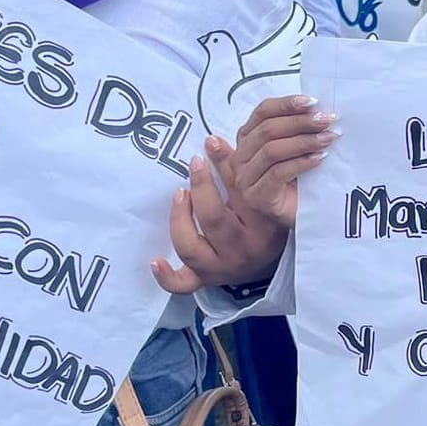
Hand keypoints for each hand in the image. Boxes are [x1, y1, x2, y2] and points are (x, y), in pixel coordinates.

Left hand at [150, 146, 288, 295]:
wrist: (271, 263)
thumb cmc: (266, 220)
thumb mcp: (264, 195)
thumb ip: (241, 170)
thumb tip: (212, 140)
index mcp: (263, 226)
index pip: (242, 193)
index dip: (224, 165)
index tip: (210, 143)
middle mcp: (243, 250)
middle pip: (213, 220)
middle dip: (200, 188)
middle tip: (195, 165)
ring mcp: (222, 268)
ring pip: (191, 248)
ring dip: (179, 219)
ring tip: (179, 195)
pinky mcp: (206, 280)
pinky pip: (183, 285)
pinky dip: (167, 276)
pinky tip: (155, 260)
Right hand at [216, 94, 338, 232]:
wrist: (303, 218)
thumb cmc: (301, 182)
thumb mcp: (297, 149)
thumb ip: (296, 128)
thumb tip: (312, 105)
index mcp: (247, 140)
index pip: (262, 113)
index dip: (286, 104)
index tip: (312, 102)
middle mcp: (240, 158)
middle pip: (267, 130)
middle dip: (300, 122)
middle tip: (327, 120)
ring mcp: (245, 180)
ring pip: (272, 151)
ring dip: (304, 141)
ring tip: (328, 138)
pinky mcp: (256, 198)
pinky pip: (278, 173)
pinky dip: (302, 162)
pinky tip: (320, 158)